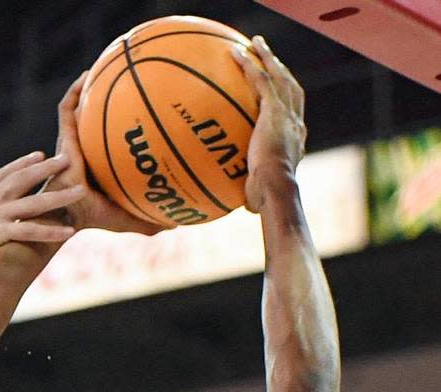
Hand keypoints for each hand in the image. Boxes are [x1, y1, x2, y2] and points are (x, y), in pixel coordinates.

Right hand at [0, 152, 84, 277]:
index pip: (3, 173)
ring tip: (81, 191)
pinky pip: (29, 231)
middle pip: (23, 178)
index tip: (38, 154)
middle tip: (68, 157)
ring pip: (34, 202)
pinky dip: (51, 231)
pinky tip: (68, 232)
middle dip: (48, 167)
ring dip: (59, 196)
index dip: (22, 163)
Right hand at [51, 75, 160, 234]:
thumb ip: (150, 220)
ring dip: (89, 86)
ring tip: (101, 65)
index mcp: (100, 161)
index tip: (142, 103)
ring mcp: (73, 141)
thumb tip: (178, 225)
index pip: (111, 136)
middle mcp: (86, 147)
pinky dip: (74, 91)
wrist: (66, 215)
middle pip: (97, 115)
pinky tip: (86, 76)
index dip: (124, 119)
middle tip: (126, 75)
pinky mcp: (63, 138)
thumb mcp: (128, 217)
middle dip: (107, 94)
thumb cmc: (92, 219)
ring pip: (81, 106)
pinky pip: (66, 108)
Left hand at [232, 36, 306, 212]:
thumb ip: (255, 193)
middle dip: (282, 70)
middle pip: (292, 87)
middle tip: (270, 58)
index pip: (294, 115)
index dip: (289, 101)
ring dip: (268, 57)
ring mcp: (286, 115)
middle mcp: (295, 123)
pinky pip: (260, 81)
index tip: (280, 93)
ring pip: (279, 76)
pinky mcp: (273, 111)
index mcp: (296, 140)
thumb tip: (246, 208)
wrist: (276, 190)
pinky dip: (250, 65)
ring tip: (256, 43)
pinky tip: (236, 54)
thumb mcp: (262, 195)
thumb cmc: (268, 200)